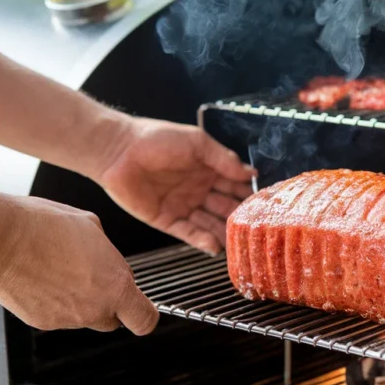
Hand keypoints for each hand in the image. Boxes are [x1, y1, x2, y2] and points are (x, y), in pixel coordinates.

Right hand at [0, 197, 157, 334]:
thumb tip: (105, 257)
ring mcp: (68, 319)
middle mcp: (95, 308)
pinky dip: (54, 303)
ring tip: (61, 271)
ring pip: (84, 317)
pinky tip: (44, 279)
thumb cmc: (43, 227)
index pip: (145, 320)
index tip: (139, 308)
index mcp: (116, 286)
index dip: (143, 314)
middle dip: (109, 305)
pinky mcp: (42, 322)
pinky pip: (58, 316)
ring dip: (80, 301)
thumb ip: (107, 253)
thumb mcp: (92, 227)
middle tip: (94, 281)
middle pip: (114, 321)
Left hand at [95, 117, 254, 254]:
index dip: (249, 194)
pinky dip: (202, 240)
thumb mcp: (197, 143)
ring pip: (210, 223)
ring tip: (239, 241)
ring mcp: (183, 206)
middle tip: (257, 227)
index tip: (267, 204)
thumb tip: (252, 173)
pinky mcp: (167, 220)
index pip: (235, 185)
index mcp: (208, 170)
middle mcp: (199, 190)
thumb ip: (224, 159)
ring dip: (224, 232)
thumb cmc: (156, 139)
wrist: (118, 150)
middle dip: (240, 216)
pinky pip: (188, 233)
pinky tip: (215, 246)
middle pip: (225, 207)